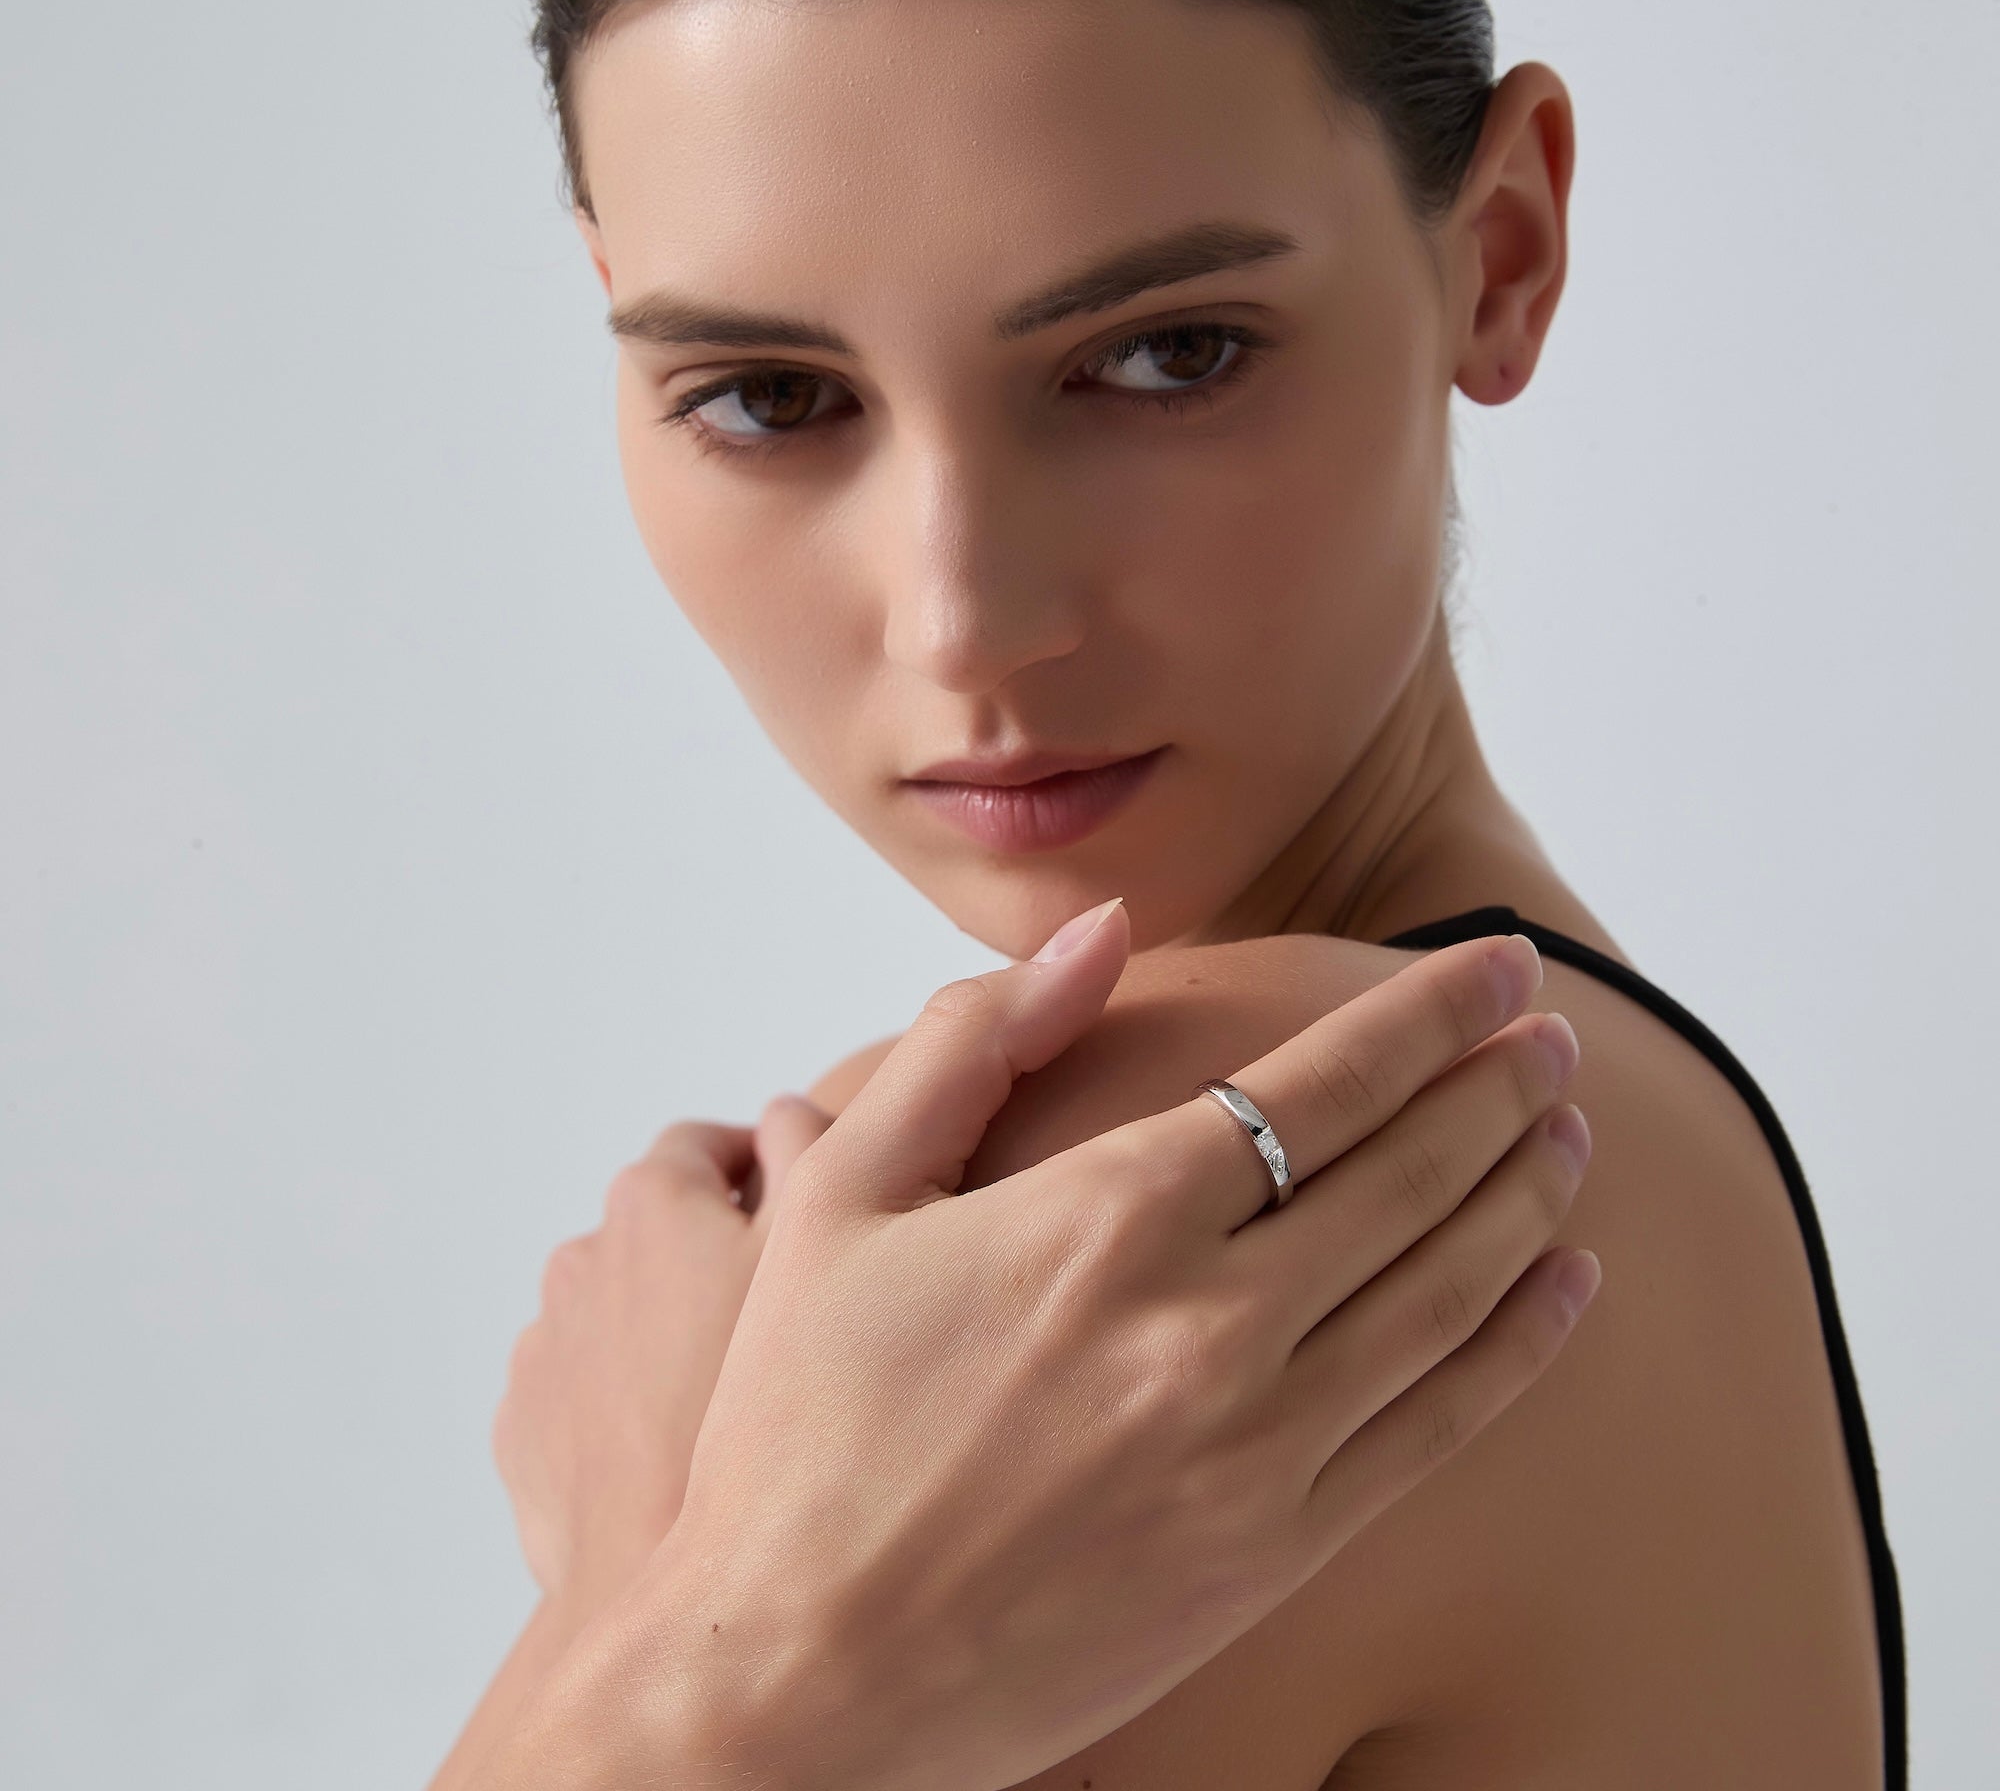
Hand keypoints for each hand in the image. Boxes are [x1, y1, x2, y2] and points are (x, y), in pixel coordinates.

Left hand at [490, 1092, 831, 1614]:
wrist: (665, 1583)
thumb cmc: (767, 1418)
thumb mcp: (824, 1250)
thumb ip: (809, 1149)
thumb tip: (788, 1107)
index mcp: (652, 1200)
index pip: (710, 1147)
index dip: (768, 1173)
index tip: (812, 1219)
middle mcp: (581, 1257)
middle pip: (664, 1230)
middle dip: (718, 1257)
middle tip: (788, 1320)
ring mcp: (545, 1348)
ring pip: (625, 1315)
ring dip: (670, 1331)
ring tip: (738, 1399)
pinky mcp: (524, 1433)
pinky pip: (586, 1393)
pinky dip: (628, 1403)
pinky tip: (690, 1449)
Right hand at [499, 898, 1597, 1790]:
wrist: (806, 1678)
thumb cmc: (805, 1422)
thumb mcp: (842, 1194)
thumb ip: (974, 1040)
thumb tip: (1099, 932)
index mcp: (1106, 1218)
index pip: (1320, 1082)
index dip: (1427, 1013)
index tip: (1498, 964)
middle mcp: (1207, 1323)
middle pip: (1407, 1171)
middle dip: (1498, 1083)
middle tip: (1559, 1027)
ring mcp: (1257, 1445)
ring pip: (1443, 1286)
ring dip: (1524, 1192)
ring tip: (1570, 1125)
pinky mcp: (1276, 1550)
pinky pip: (1437, 1426)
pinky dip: (1518, 1344)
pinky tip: (1568, 1285)